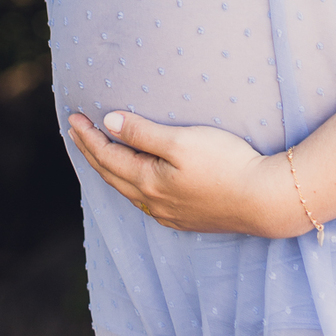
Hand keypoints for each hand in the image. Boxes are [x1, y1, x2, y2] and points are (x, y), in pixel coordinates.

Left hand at [67, 111, 303, 238]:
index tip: (73, 117)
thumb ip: (143, 133)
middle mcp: (153, 202)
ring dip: (109, 169)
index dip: (88, 136)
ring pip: (127, 190)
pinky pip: (145, 200)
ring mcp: (169, 214)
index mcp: (148, 182)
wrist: (263, 199)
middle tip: (77, 131)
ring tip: (100, 154)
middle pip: (112, 175)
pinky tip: (136, 180)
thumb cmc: (225, 163)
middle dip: (92, 152)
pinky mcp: (186, 218)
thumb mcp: (181, 141)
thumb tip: (108, 123)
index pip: (108, 156)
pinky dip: (130, 183)